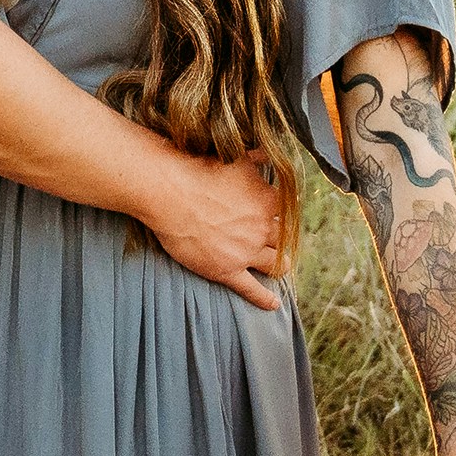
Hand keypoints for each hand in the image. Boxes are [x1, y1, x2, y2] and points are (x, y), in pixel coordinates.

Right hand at [139, 146, 298, 310]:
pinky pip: (252, 289)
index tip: (277, 214)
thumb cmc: (199, 170)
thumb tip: (271, 150)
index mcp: (267, 200)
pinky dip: (264, 299)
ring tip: (280, 267)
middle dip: (282, 240)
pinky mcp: (227, 270)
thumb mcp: (237, 158)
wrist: (170, 192)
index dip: (281, 213)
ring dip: (280, 265)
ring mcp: (247, 252)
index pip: (286, 210)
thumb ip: (259, 156)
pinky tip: (273, 304)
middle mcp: (262, 228)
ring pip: (275, 264)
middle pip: (284, 239)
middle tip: (278, 241)